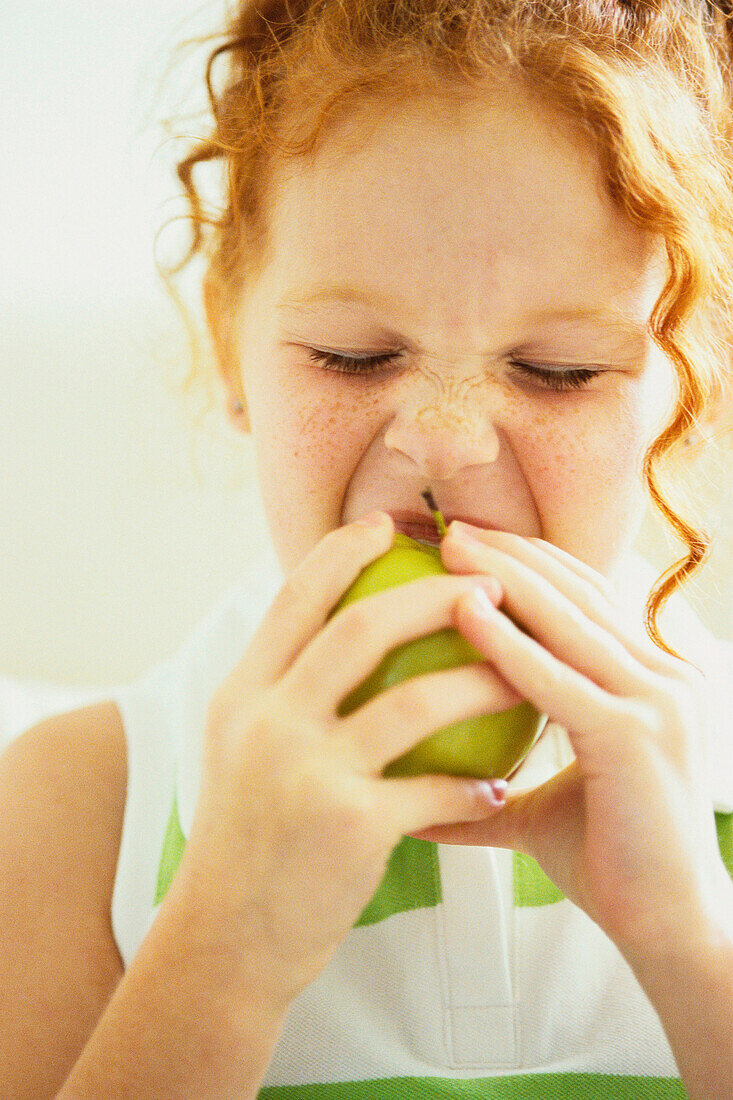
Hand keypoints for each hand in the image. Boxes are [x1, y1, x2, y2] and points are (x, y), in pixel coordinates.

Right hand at [177, 514, 511, 1007]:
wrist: (227, 941)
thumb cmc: (246, 840)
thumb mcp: (239, 750)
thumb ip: (279, 690)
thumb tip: (328, 629)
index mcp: (242, 694)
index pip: (295, 599)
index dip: (343, 552)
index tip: (389, 526)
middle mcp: (269, 721)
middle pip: (361, 630)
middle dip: (434, 597)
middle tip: (490, 587)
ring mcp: (308, 772)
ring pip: (415, 701)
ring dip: (482, 681)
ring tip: (526, 675)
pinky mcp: (351, 825)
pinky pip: (435, 789)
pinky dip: (474, 785)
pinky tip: (501, 786)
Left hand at [406, 523, 731, 962]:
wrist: (672, 930)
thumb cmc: (610, 864)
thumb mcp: (540, 809)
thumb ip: (486, 790)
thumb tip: (417, 794)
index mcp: (650, 681)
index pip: (587, 601)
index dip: (531, 564)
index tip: (471, 544)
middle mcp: (664, 676)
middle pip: (578, 593)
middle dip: (512, 553)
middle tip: (450, 526)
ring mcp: (658, 701)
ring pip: (569, 621)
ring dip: (505, 576)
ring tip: (450, 546)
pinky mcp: (639, 734)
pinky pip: (558, 678)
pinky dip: (508, 642)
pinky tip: (463, 610)